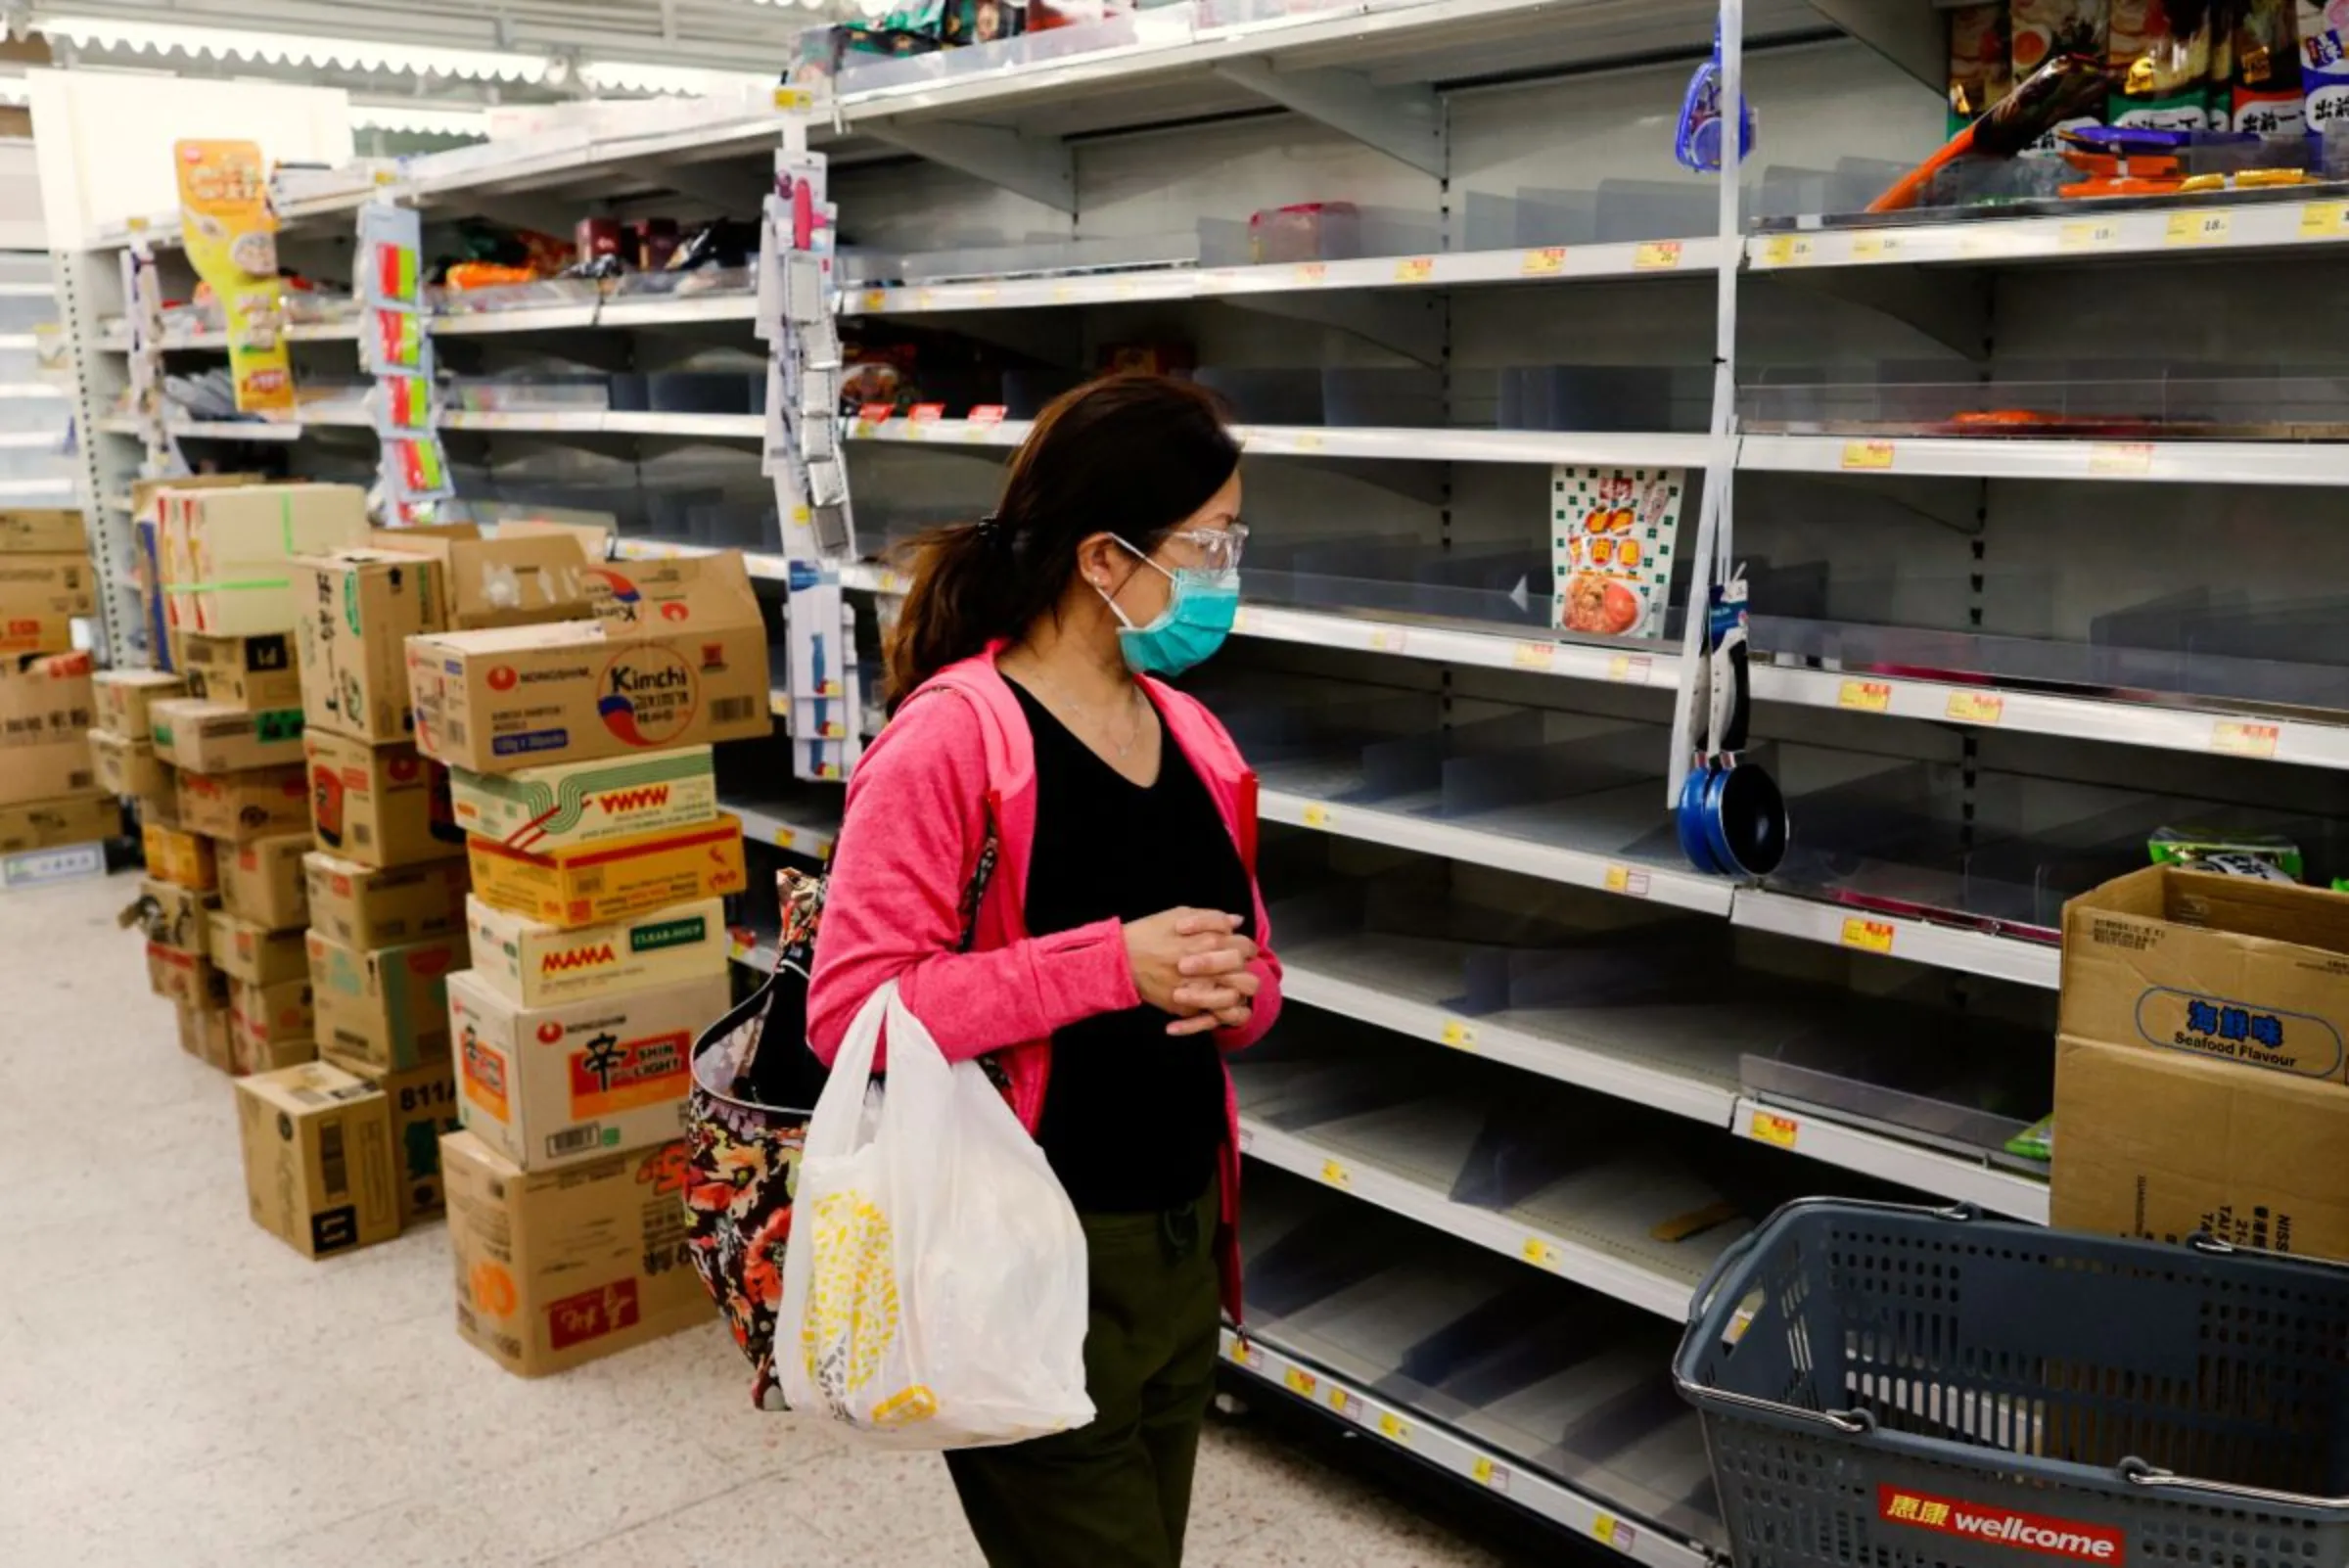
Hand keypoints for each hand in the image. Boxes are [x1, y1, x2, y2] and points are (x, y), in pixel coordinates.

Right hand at [1123, 908, 1247, 1029]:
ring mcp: (1199, 992)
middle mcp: (1209, 969)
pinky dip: (1216, 1010)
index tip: (1237, 949)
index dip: (1246, 948)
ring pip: (1235, 1000)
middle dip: (1245, 974)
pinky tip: (1211, 1002)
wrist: (1120, 960)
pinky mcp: (1186, 1008)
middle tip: (1233, 971)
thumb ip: (1212, 918)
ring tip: (1225, 988)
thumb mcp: (1180, 914)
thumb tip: (1236, 921)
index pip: (1246, 948)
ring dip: (1235, 994)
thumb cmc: (1149, 933)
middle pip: (1248, 977)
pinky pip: (1212, 1016)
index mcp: (1210, 942)